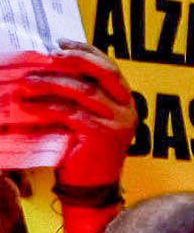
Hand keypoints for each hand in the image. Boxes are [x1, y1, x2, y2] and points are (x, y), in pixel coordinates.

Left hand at [0, 50, 136, 193]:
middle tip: (49, 56)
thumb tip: (49, 69)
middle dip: (75, 59)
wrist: (91, 189)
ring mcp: (117, 122)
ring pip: (84, 91)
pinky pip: (70, 112)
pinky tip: (28, 105)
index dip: (86, 50)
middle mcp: (127, 109)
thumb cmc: (84, 153)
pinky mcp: (102, 135)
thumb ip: (79, 98)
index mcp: (125, 102)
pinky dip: (46, 106)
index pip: (110, 66)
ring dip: (51, 82)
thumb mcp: (85, 119)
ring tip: (28, 81)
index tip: (60, 42)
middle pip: (105, 72)